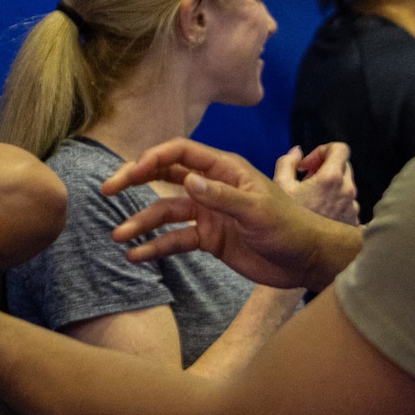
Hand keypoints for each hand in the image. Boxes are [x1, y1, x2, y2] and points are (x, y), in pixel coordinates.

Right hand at [100, 138, 357, 291]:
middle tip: (108, 190)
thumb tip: (187, 181)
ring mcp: (209, 213)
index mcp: (225, 169)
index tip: (130, 172)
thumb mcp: (258, 210)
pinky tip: (137, 254)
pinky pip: (176, 240)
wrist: (306, 260)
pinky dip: (156, 246)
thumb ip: (222, 196)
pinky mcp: (210, 239)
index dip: (153, 158)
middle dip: (136, 181)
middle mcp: (212, 187)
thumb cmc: (290, 227)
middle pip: (166, 176)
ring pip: (166, 212)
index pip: (181, 154)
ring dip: (142, 222)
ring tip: (119, 236)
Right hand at [275, 143, 358, 225]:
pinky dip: (335, 202)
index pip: (340, 148)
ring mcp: (353, 207)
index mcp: (332, 177)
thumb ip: (287, 163)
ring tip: (311, 199)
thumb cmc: (289, 220)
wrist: (304, 256)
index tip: (307, 165)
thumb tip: (297, 151)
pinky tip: (319, 214)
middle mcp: (348, 190)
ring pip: (345, 186)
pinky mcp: (354, 221)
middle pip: (343, 165)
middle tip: (307, 180)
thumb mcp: (279, 187)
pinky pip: (347, 203)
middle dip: (325, 167)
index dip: (322, 150)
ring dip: (330, 186)